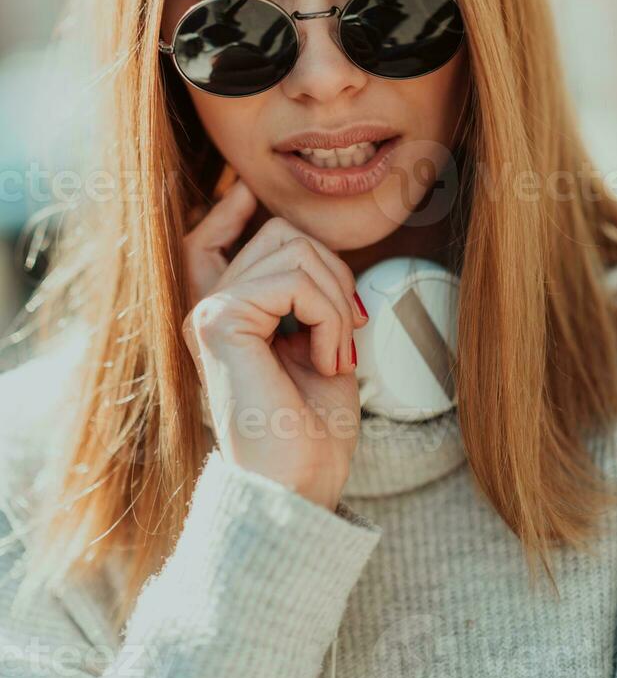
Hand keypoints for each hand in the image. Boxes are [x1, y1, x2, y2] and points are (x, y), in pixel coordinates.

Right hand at [182, 178, 368, 512]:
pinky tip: (326, 360)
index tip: (244, 188)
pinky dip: (329, 315)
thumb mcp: (318, 346)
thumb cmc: (312, 430)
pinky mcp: (219, 320)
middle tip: (346, 332)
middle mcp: (210, 309)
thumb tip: (311, 244)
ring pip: (292, 247)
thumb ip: (308, 294)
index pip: (211, 238)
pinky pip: (294, 280)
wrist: (300, 488)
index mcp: (227, 317)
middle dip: (333, 271)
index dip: (230, 208)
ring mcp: (209, 312)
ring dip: (336, 299)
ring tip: (335, 353)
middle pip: (281, 233)